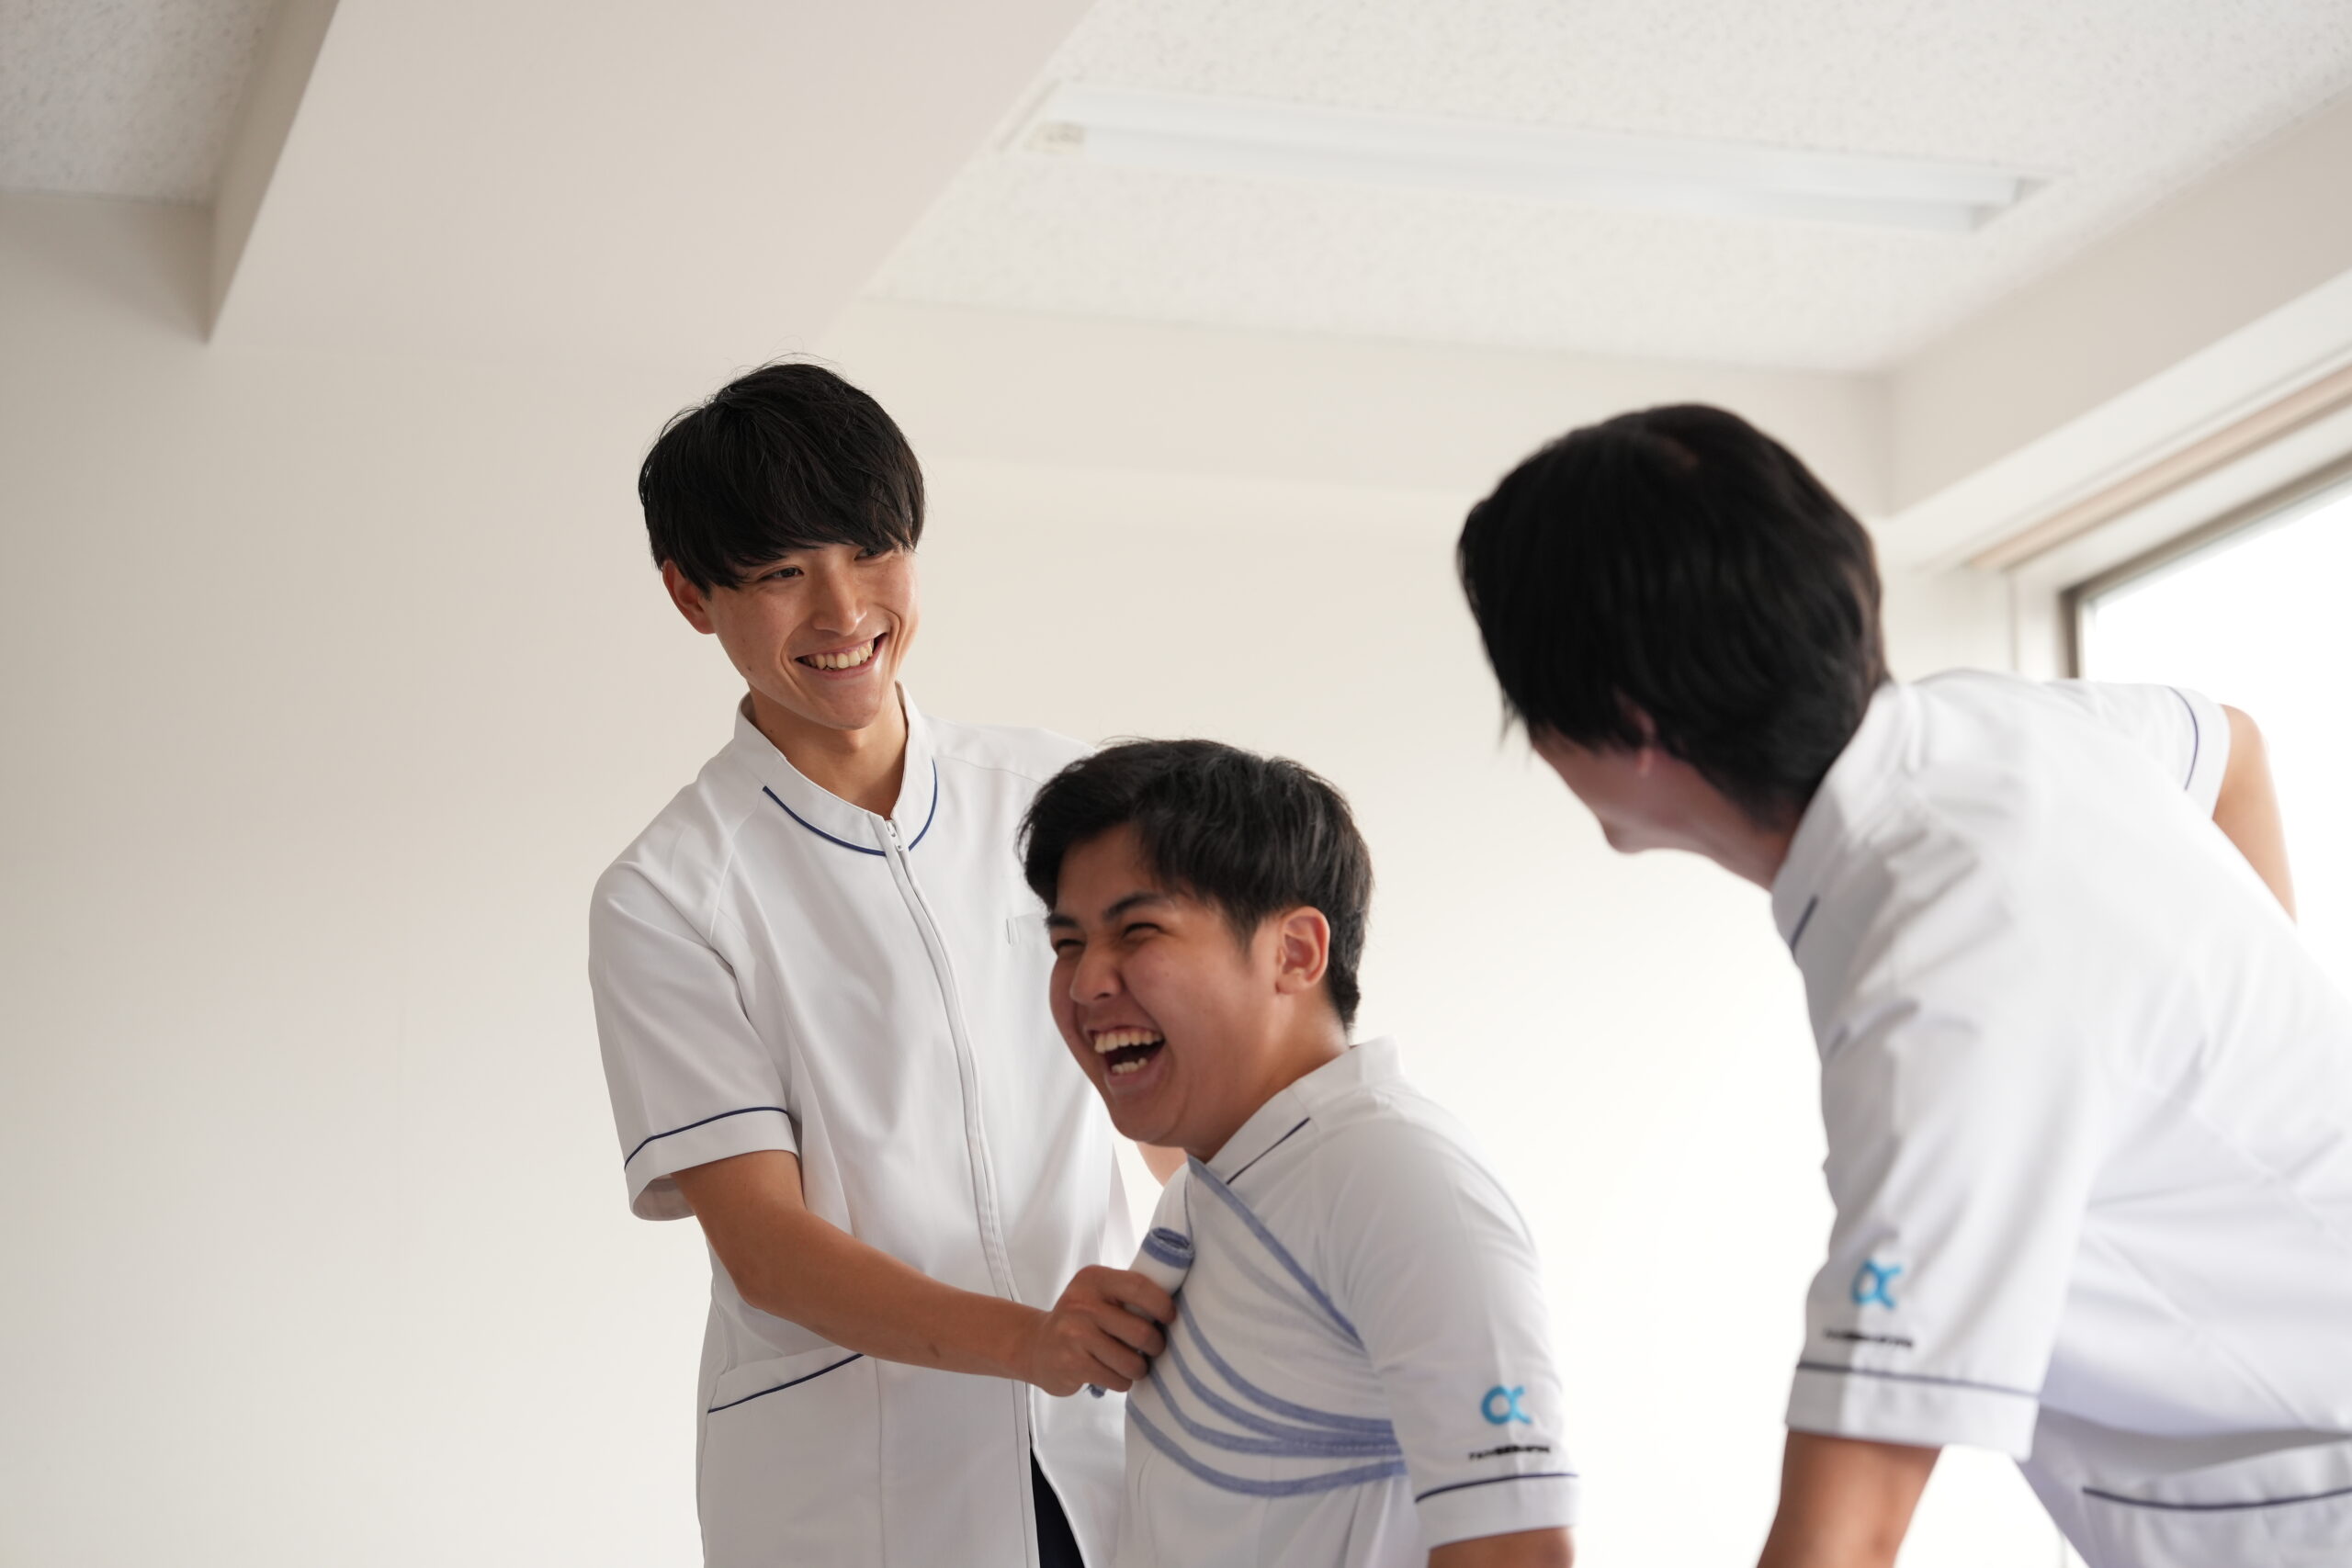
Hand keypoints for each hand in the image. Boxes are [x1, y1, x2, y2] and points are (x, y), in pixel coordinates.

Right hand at [1016, 1266, 1173, 1395]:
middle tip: (1153, 1349)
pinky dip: (1122, 1381)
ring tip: (1134, 1365)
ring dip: (1139, 1368)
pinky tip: (1113, 1374)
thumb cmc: (1080, 1321)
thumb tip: (1174, 1309)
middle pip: (1141, 1331)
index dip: (1162, 1305)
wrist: (1037, 1347)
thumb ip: (1127, 1295)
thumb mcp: (1097, 1295)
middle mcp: (1082, 1303)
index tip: (1170, 1318)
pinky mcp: (1072, 1364)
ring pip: (1131, 1361)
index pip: (1139, 1286)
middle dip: (1156, 1346)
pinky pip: (1117, 1379)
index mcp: (1094, 1279)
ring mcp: (1075, 1334)